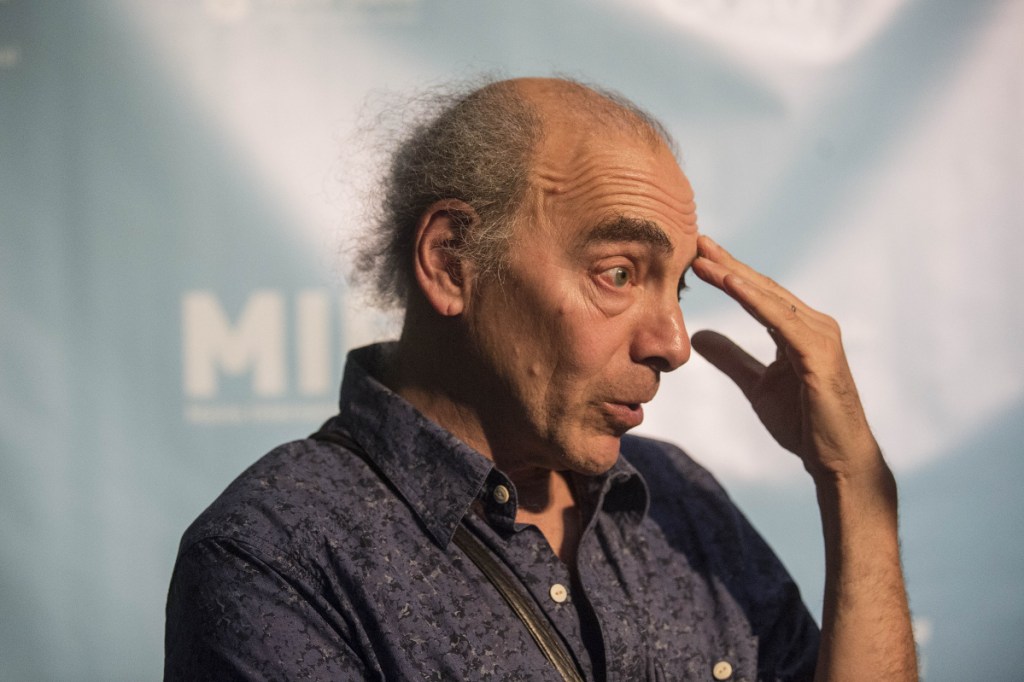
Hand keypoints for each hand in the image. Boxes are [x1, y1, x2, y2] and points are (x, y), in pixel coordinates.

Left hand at [690, 235, 880, 480]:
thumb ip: (732, 359)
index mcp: (800, 329)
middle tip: (696, 240)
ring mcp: (820, 337)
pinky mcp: (819, 355)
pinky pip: (781, 322)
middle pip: (763, 288)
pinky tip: (731, 284)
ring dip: (736, 276)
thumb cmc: (804, 423)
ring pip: (770, 299)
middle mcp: (815, 325)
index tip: (697, 255)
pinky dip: (755, 301)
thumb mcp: (757, 385)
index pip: (758, 294)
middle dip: (728, 264)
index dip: (728, 273)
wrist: (836, 460)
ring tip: (704, 258)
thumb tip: (699, 337)